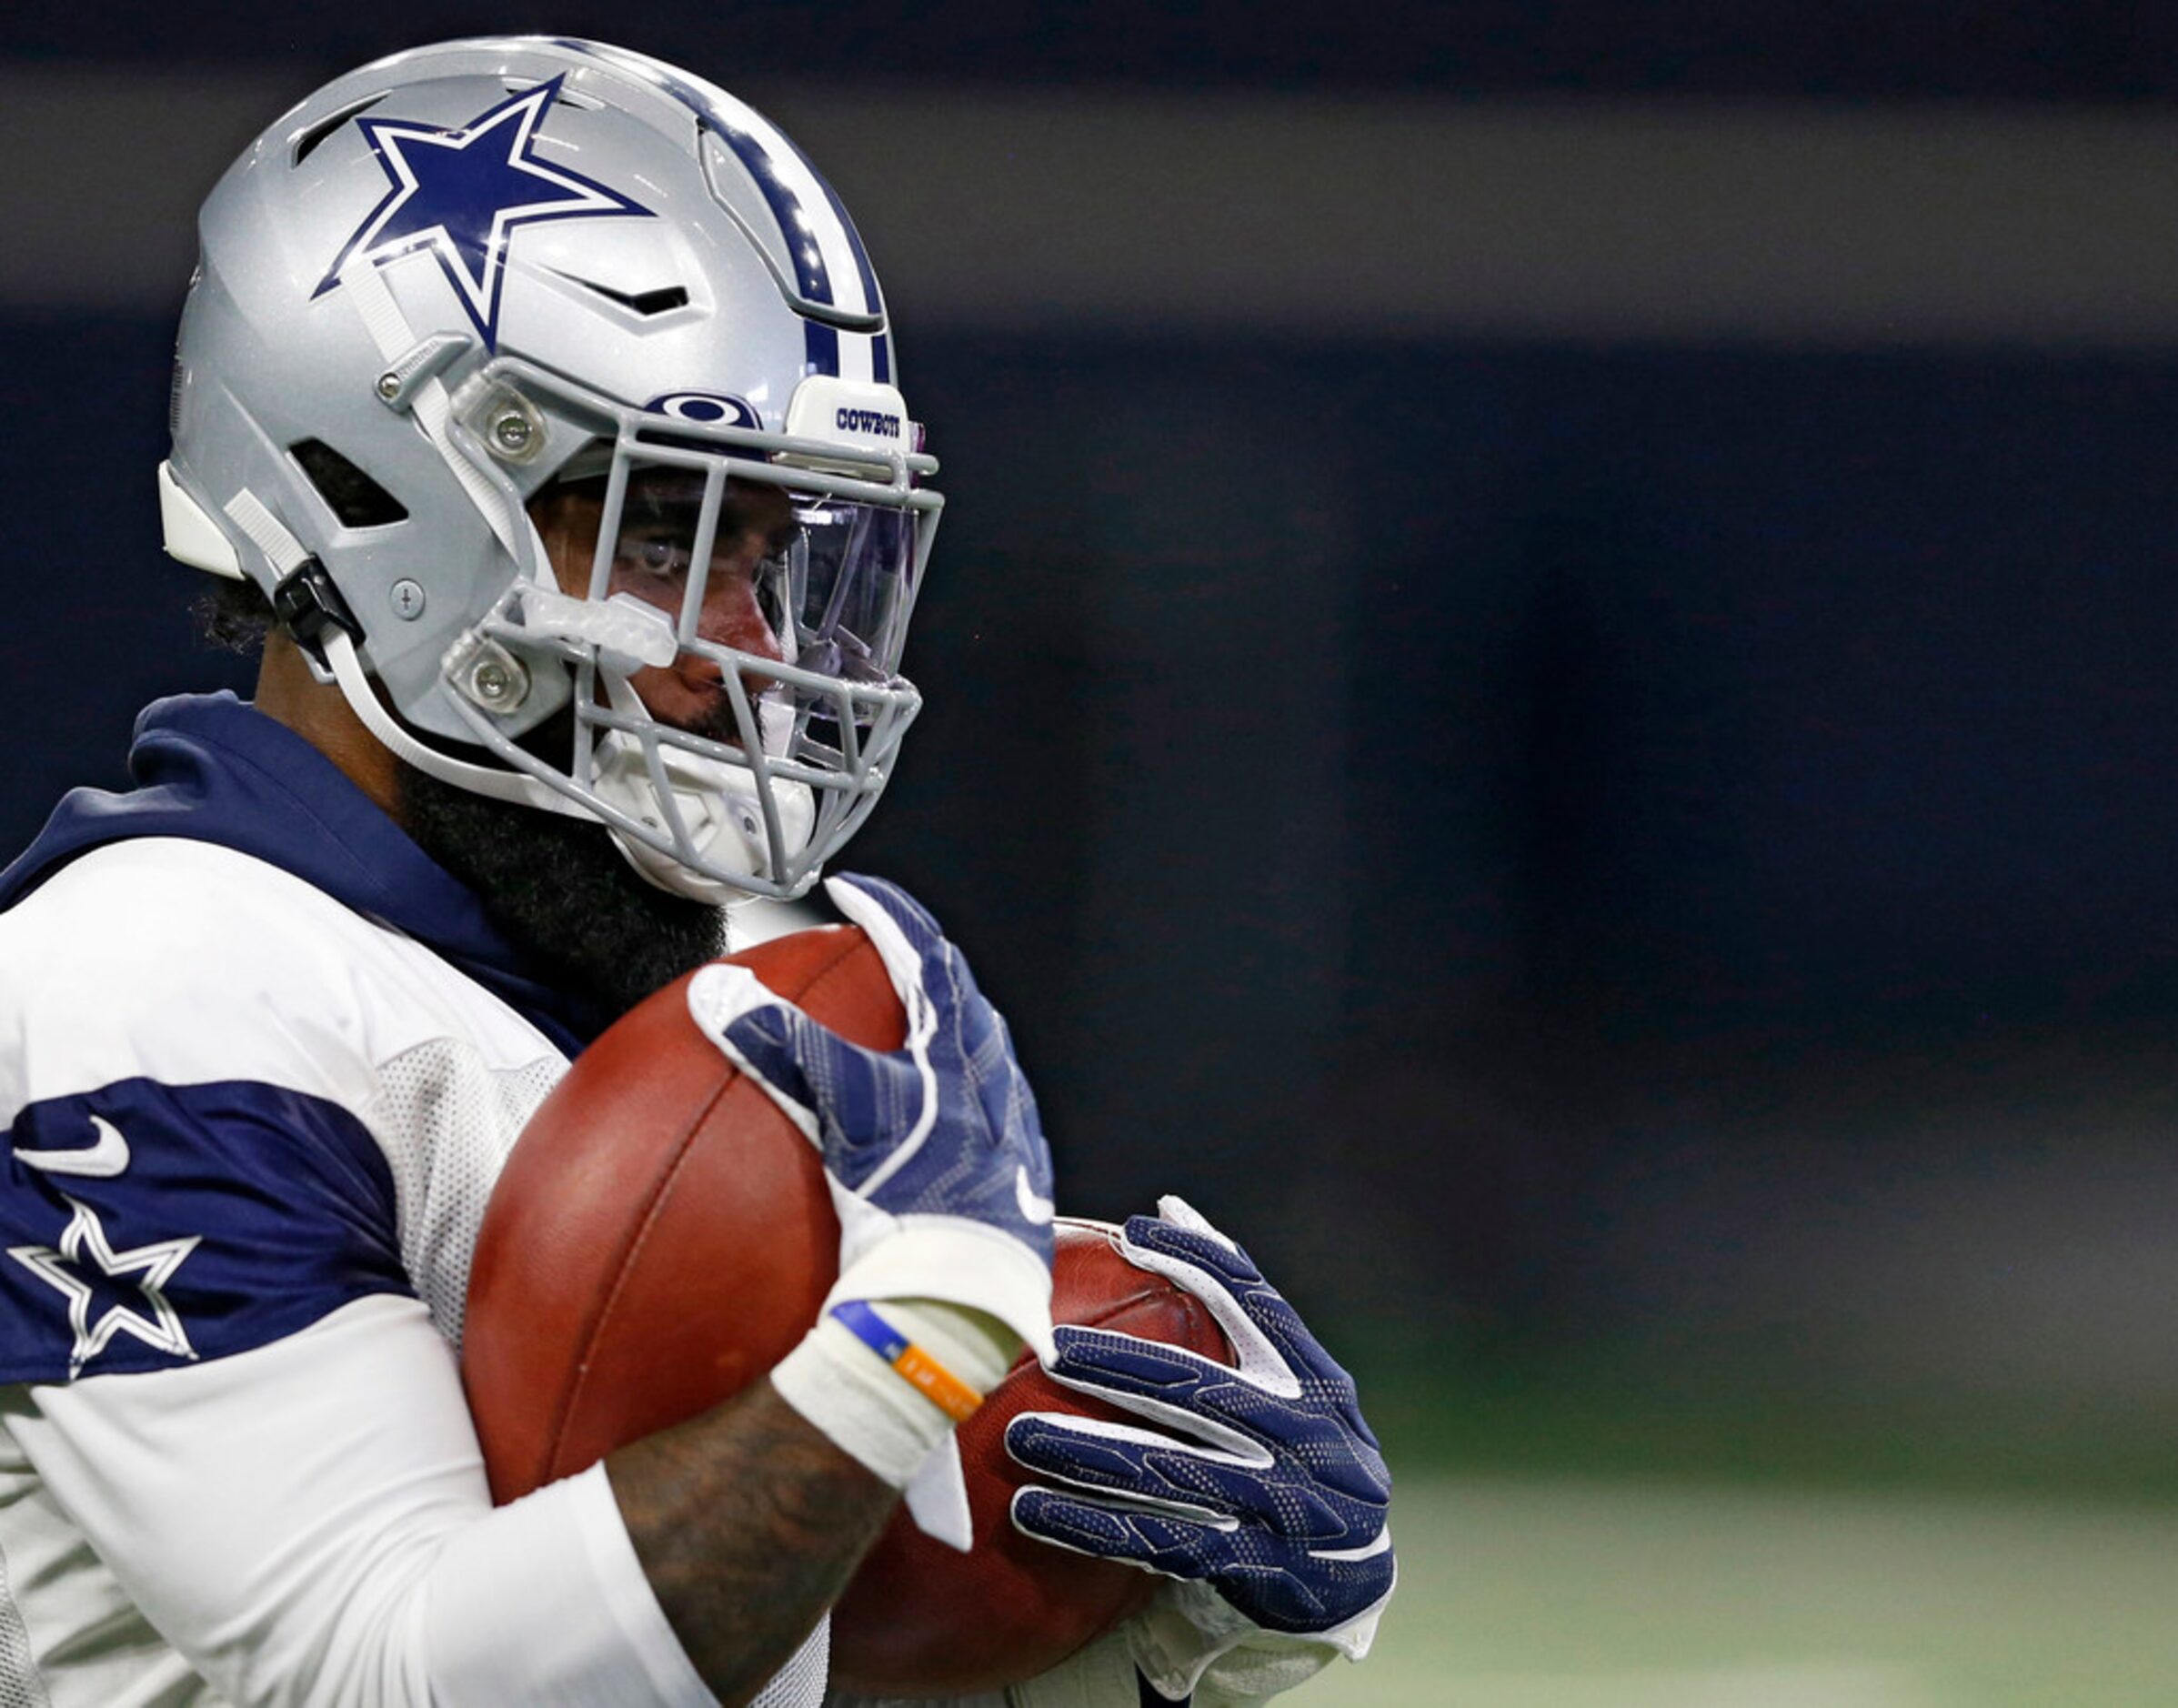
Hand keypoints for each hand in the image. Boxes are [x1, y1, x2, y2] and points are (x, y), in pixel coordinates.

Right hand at [688, 873, 1055, 1354]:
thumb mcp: (846, 1113)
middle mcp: (1000, 1081)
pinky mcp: (1015, 1185)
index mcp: (965, 1049)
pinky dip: (948, 1098)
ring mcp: (1013, 1135)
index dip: (888, 913)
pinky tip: (926, 1129)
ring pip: (980, 1058)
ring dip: (940, 1031)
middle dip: (921, 967)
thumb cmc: (913, 1203)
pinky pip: (983, 1117)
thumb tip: (715, 990)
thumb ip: (785, 1046)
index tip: (851, 888)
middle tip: (883, 950)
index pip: (928, 954)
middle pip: (961, 1001)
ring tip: (902, 1029)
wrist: (965, 1302)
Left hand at [1004, 1198, 1393, 1639]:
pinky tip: (1033, 1511)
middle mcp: (1306, 1438)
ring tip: (1021, 1434)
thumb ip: (1239, 1308)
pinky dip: (1091, 1526)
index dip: (1199, 1262)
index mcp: (1317, 1383)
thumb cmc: (1303, 1455)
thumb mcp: (1297, 1383)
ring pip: (1172, 1470)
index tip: (1132, 1233)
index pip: (1258, 1306)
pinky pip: (1159, 1542)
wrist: (1360, 1577)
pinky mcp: (1253, 1568)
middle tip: (1049, 1349)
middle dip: (1120, 1368)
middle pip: (1201, 1392)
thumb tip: (1169, 1204)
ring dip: (1089, 1452)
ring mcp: (1283, 1506)